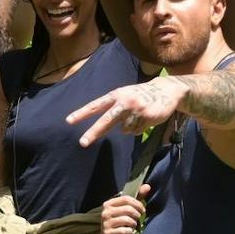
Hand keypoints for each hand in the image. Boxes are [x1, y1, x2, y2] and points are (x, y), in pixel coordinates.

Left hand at [67, 77, 186, 147]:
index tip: (68, 120)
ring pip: (124, 129)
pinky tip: (145, 118)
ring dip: (129, 126)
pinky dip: (139, 127)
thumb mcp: (124, 95)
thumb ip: (112, 107)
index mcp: (116, 95)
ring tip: (138, 116)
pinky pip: (136, 131)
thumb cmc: (140, 95)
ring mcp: (136, 110)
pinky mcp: (147, 117)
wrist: (166, 90)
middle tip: (82, 142)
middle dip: (93, 132)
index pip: (95, 106)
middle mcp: (124, 102)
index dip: (82, 113)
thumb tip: (102, 128)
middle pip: (105, 120)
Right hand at [99, 184, 151, 233]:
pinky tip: (129, 233)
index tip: (142, 211)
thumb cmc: (121, 224)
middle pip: (128, 209)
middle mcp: (105, 212)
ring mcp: (105, 223)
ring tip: (133, 226)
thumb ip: (138, 197)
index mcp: (109, 204)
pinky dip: (130, 232)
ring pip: (127, 219)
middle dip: (137, 215)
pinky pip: (124, 230)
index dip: (138, 204)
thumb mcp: (128, 210)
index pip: (126, 198)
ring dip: (134, 224)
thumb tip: (148, 186)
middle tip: (139, 219)